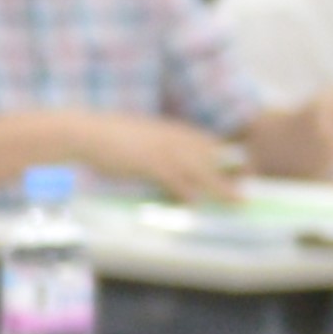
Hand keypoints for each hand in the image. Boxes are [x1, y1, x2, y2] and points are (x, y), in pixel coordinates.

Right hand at [101, 116, 248, 205]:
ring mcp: (162, 149)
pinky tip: (194, 203)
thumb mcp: (140, 139)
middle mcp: (172, 137)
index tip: (242, 171)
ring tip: (237, 200)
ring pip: (201, 169)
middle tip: (247, 191)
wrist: (85, 132)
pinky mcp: (149, 162)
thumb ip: (158, 150)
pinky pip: (175, 179)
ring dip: (220, 186)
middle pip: (212, 156)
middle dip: (232, 173)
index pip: (208, 142)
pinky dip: (187, 192)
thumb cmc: (108, 138)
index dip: (227, 157)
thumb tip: (168, 171)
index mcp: (171, 130)